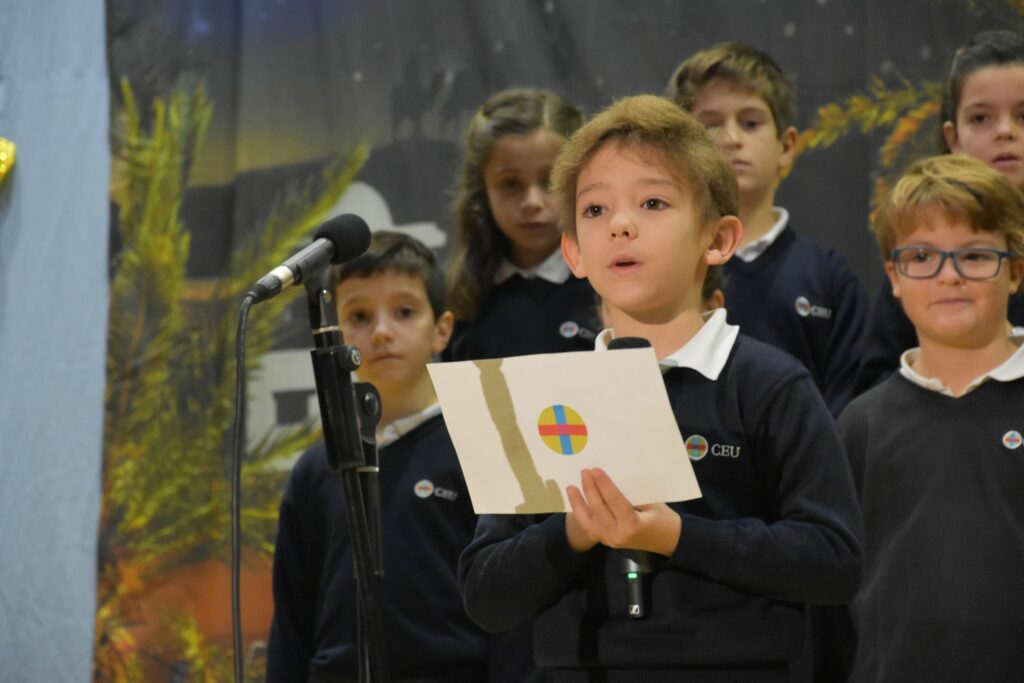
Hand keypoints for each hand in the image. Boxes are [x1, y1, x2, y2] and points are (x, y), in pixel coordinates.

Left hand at [565, 467, 680, 556]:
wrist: (668, 540)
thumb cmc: (663, 518)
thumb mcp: (652, 502)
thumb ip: (632, 492)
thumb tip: (612, 474)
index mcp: (632, 525)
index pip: (614, 501)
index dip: (603, 485)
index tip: (595, 470)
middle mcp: (618, 535)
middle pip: (598, 509)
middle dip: (589, 489)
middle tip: (584, 472)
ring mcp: (610, 540)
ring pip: (588, 521)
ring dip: (578, 503)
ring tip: (571, 487)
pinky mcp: (606, 541)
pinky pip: (589, 527)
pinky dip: (581, 513)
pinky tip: (575, 501)